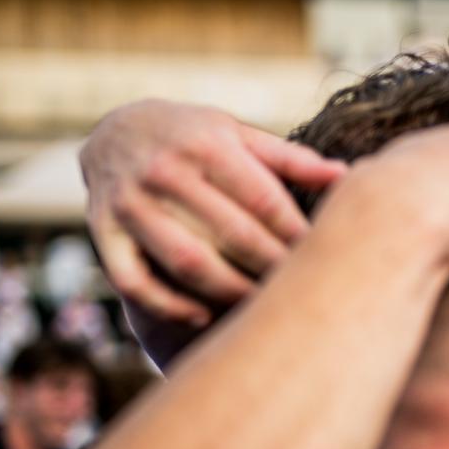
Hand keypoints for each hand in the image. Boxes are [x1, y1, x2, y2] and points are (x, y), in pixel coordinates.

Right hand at [82, 98, 346, 326]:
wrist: (115, 131)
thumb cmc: (196, 138)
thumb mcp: (239, 135)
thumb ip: (290, 159)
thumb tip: (346, 176)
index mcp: (207, 145)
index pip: (264, 201)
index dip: (298, 235)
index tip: (326, 259)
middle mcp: (164, 172)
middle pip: (232, 234)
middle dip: (273, 267)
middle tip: (304, 292)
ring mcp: (129, 204)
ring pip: (187, 261)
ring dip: (230, 291)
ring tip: (263, 308)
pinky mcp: (102, 231)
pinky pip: (133, 280)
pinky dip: (167, 305)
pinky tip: (202, 317)